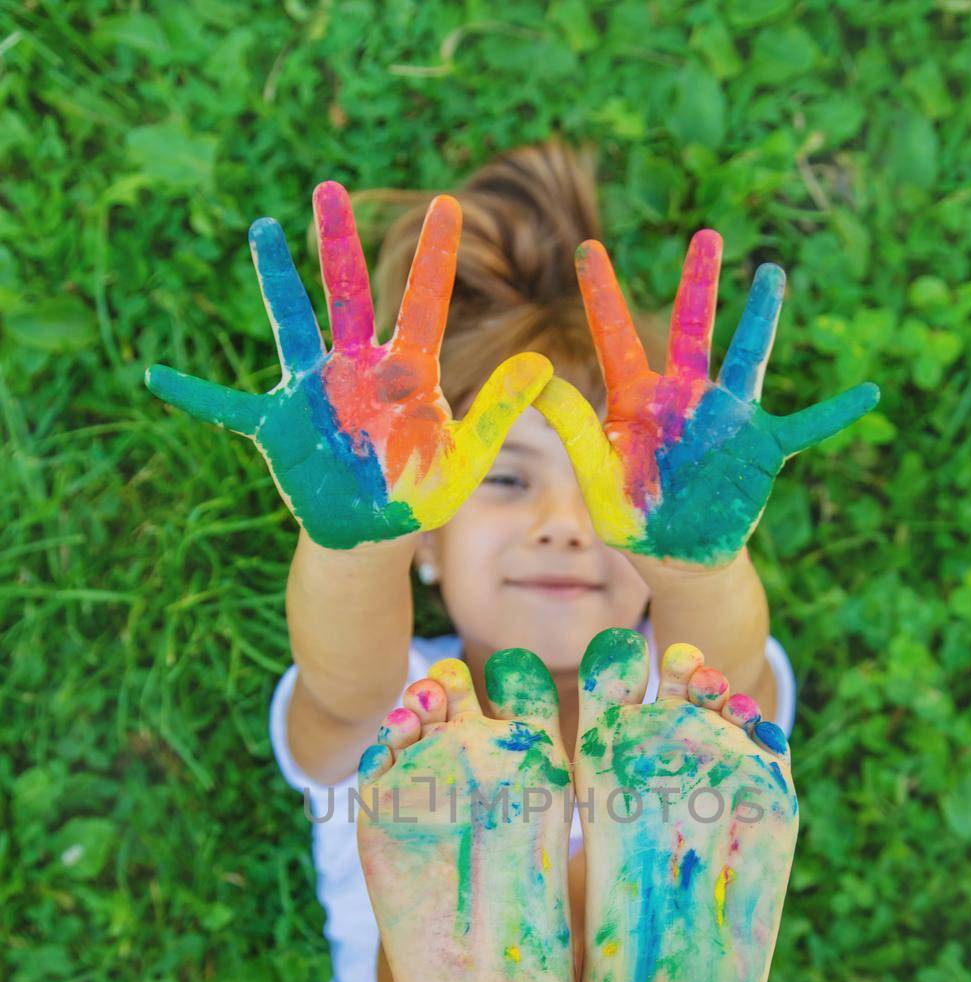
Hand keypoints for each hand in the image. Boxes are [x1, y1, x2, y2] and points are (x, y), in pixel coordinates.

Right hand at [146, 184, 551, 549]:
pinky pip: (228, 407)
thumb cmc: (418, 496)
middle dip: (337, 242)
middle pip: (347, 292)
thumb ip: (499, 414)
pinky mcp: (279, 425)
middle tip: (329, 187)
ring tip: (259, 229)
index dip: (434, 257)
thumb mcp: (464, 460)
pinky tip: (157, 375)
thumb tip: (541, 365)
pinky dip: (195, 394)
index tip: (447, 204)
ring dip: (276, 280)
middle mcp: (356, 367)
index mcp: (405, 372)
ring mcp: (313, 390)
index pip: (422, 303)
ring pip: (292, 324)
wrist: (370, 533)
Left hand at [535, 233, 878, 567]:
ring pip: (749, 357)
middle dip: (698, 282)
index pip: (618, 339)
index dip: (603, 295)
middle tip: (706, 234)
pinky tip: (869, 392)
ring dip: (762, 318)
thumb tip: (540, 383)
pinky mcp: (762, 448)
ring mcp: (728, 419)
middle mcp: (686, 397)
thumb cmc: (635, 521)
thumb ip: (576, 434)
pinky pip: (806, 426)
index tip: (588, 248)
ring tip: (772, 274)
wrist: (680, 560)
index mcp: (639, 403)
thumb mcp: (598, 484)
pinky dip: (836, 412)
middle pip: (692, 329)